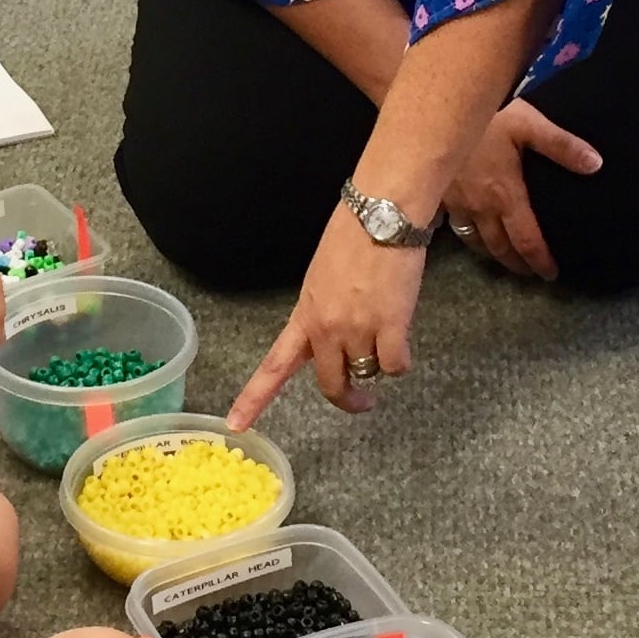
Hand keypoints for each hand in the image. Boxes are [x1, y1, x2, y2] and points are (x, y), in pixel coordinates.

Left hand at [228, 207, 430, 426]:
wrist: (381, 213)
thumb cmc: (353, 236)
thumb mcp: (322, 278)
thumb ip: (323, 312)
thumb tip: (338, 335)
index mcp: (304, 314)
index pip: (274, 364)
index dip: (254, 399)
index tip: (236, 425)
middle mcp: (326, 327)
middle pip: (332, 384)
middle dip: (349, 398)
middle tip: (363, 400)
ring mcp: (357, 328)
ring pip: (368, 372)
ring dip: (379, 361)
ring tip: (387, 329)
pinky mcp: (390, 325)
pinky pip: (395, 366)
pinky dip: (401, 360)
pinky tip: (402, 337)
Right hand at [441, 99, 599, 279]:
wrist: (435, 110)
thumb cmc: (486, 116)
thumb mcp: (530, 124)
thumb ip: (562, 146)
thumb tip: (596, 165)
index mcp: (505, 196)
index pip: (526, 241)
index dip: (539, 261)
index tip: (550, 274)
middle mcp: (479, 208)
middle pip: (499, 248)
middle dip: (516, 264)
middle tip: (529, 271)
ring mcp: (454, 203)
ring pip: (473, 241)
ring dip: (491, 253)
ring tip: (503, 256)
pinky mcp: (436, 193)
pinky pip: (452, 224)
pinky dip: (466, 233)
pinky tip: (470, 227)